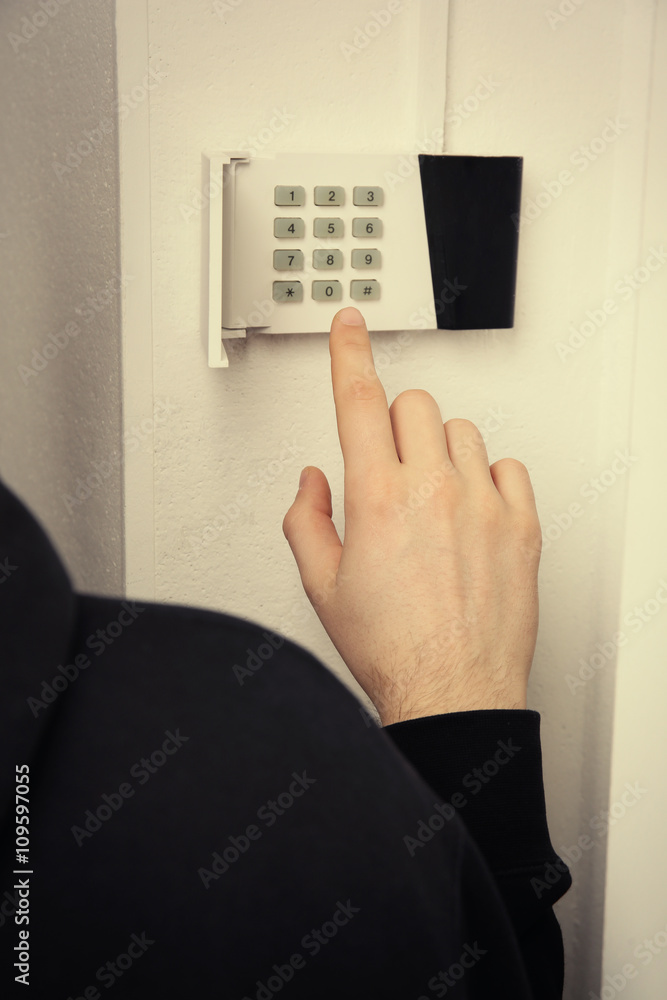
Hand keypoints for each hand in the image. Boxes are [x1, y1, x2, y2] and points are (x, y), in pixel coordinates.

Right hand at [282, 307, 541, 724]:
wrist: (451, 691)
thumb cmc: (391, 647)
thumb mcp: (322, 586)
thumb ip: (306, 519)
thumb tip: (312, 481)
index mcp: (377, 497)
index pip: (359, 399)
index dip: (349, 352)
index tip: (349, 325)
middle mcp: (433, 490)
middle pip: (415, 404)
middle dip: (394, 423)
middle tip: (390, 467)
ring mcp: (483, 504)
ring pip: (461, 429)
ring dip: (439, 448)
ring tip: (432, 497)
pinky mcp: (521, 524)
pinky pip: (506, 466)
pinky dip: (486, 476)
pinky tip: (471, 510)